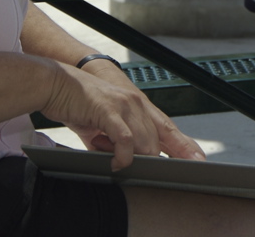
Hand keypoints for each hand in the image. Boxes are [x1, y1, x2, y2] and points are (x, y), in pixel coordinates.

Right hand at [71, 59, 205, 161]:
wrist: (55, 83)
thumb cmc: (78, 104)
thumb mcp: (102, 126)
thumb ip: (114, 143)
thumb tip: (120, 164)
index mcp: (138, 107)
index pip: (168, 130)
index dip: (185, 146)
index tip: (199, 162)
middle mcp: (136, 104)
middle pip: (157, 142)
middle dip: (151, 162)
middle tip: (132, 170)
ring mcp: (125, 105)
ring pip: (144, 143)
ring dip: (132, 159)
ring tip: (112, 161)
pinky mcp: (109, 109)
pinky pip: (125, 139)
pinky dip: (122, 156)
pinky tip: (114, 163)